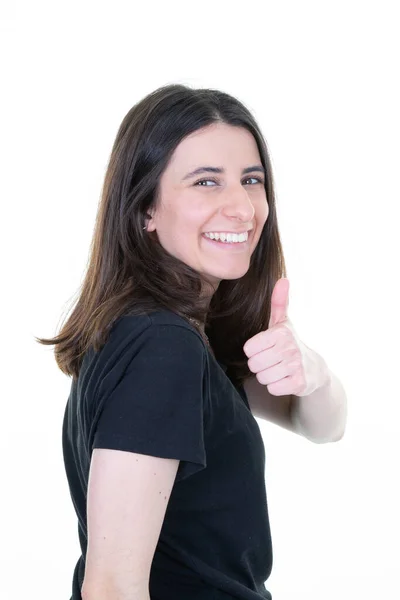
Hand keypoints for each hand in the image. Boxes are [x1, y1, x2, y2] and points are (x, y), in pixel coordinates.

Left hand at [243, 278, 326, 396]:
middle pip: (254, 364)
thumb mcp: (283, 323)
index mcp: (280, 333)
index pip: (249, 349)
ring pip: (262, 377)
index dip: (255, 350)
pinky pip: (273, 388)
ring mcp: (295, 366)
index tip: (266, 348)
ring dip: (267, 376)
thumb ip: (278, 302)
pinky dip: (276, 386)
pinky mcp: (299, 383)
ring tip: (278, 369)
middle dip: (260, 365)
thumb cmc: (290, 343)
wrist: (315, 369)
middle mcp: (289, 348)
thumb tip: (283, 279)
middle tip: (272, 360)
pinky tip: (284, 379)